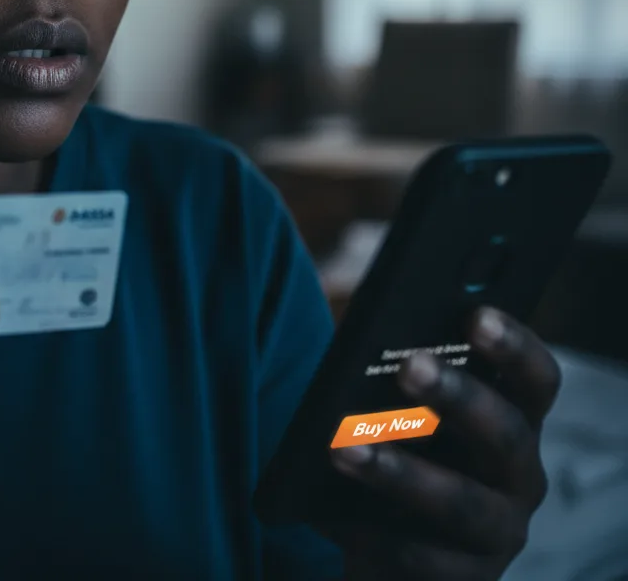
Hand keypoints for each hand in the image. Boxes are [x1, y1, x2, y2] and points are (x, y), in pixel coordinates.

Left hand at [329, 307, 560, 579]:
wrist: (388, 540)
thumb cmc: (398, 447)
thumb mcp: (403, 403)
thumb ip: (395, 363)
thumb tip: (356, 316)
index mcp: (514, 418)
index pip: (536, 379)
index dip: (514, 345)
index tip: (476, 313)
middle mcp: (519, 475)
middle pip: (507, 433)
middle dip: (458, 397)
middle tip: (408, 365)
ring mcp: (498, 531)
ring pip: (461, 502)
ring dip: (399, 471)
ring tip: (342, 444)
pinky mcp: (463, 578)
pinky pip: (421, 557)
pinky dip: (372, 530)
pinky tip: (331, 510)